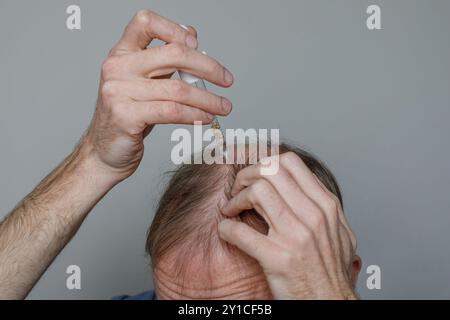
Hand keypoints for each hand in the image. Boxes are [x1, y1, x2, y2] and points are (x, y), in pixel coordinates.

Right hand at [81, 10, 233, 181]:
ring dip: (208, 99)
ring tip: (223, 107)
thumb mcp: (144, 83)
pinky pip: (172, 111)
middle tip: (226, 80)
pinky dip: (195, 114)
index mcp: (122, 53)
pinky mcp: (125, 115)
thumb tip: (190, 35)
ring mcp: (119, 91)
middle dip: (208, 67)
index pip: (145, 22)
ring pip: (178, 89)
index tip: (196, 43)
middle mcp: (117, 67)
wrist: (105, 151)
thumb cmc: (128, 116)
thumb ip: (163, 61)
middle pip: (173, 54)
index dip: (174, 28)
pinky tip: (206, 117)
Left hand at [218, 152, 360, 299]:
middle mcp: (313, 216)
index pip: (290, 163)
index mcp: (326, 206)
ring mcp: (296, 236)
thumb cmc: (331, 270)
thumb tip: (301, 184)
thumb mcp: (338, 231)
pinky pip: (241, 232)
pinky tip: (227, 232)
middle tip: (238, 189)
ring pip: (257, 192)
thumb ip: (321, 205)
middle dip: (246, 175)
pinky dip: (227, 229)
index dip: (264, 163)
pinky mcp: (278, 258)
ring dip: (236, 199)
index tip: (254, 176)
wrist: (330, 303)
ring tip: (232, 210)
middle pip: (270, 170)